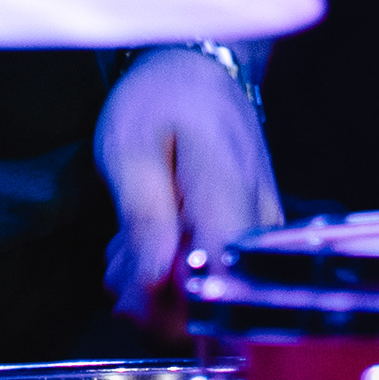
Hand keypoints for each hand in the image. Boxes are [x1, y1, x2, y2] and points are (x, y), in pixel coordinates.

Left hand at [93, 47, 281, 329]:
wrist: (199, 69)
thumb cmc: (160, 99)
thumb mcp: (129, 148)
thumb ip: (144, 217)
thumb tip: (156, 285)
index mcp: (230, 201)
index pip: (221, 292)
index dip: (174, 310)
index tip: (132, 292)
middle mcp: (259, 229)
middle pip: (219, 308)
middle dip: (157, 302)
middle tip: (118, 262)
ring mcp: (260, 237)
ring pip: (213, 298)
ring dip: (158, 288)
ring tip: (126, 246)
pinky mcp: (250, 241)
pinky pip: (215, 278)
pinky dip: (172, 273)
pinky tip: (147, 243)